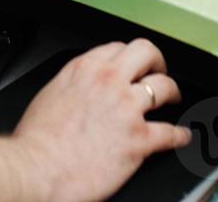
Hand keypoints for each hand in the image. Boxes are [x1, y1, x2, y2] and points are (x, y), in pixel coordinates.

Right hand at [12, 38, 189, 200]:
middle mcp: (108, 82)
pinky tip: (182, 136)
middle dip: (157, 61)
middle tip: (159, 71)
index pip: (117, 48)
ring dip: (172, 93)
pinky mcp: (138, 139)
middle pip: (146, 53)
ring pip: (164, 87)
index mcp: (84, 70)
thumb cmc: (36, 141)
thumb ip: (73, 85)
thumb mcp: (49, 95)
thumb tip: (82, 91)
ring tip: (173, 99)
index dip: (129, 57)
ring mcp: (127, 109)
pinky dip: (180, 135)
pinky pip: (170, 132)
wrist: (36, 168)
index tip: (132, 65)